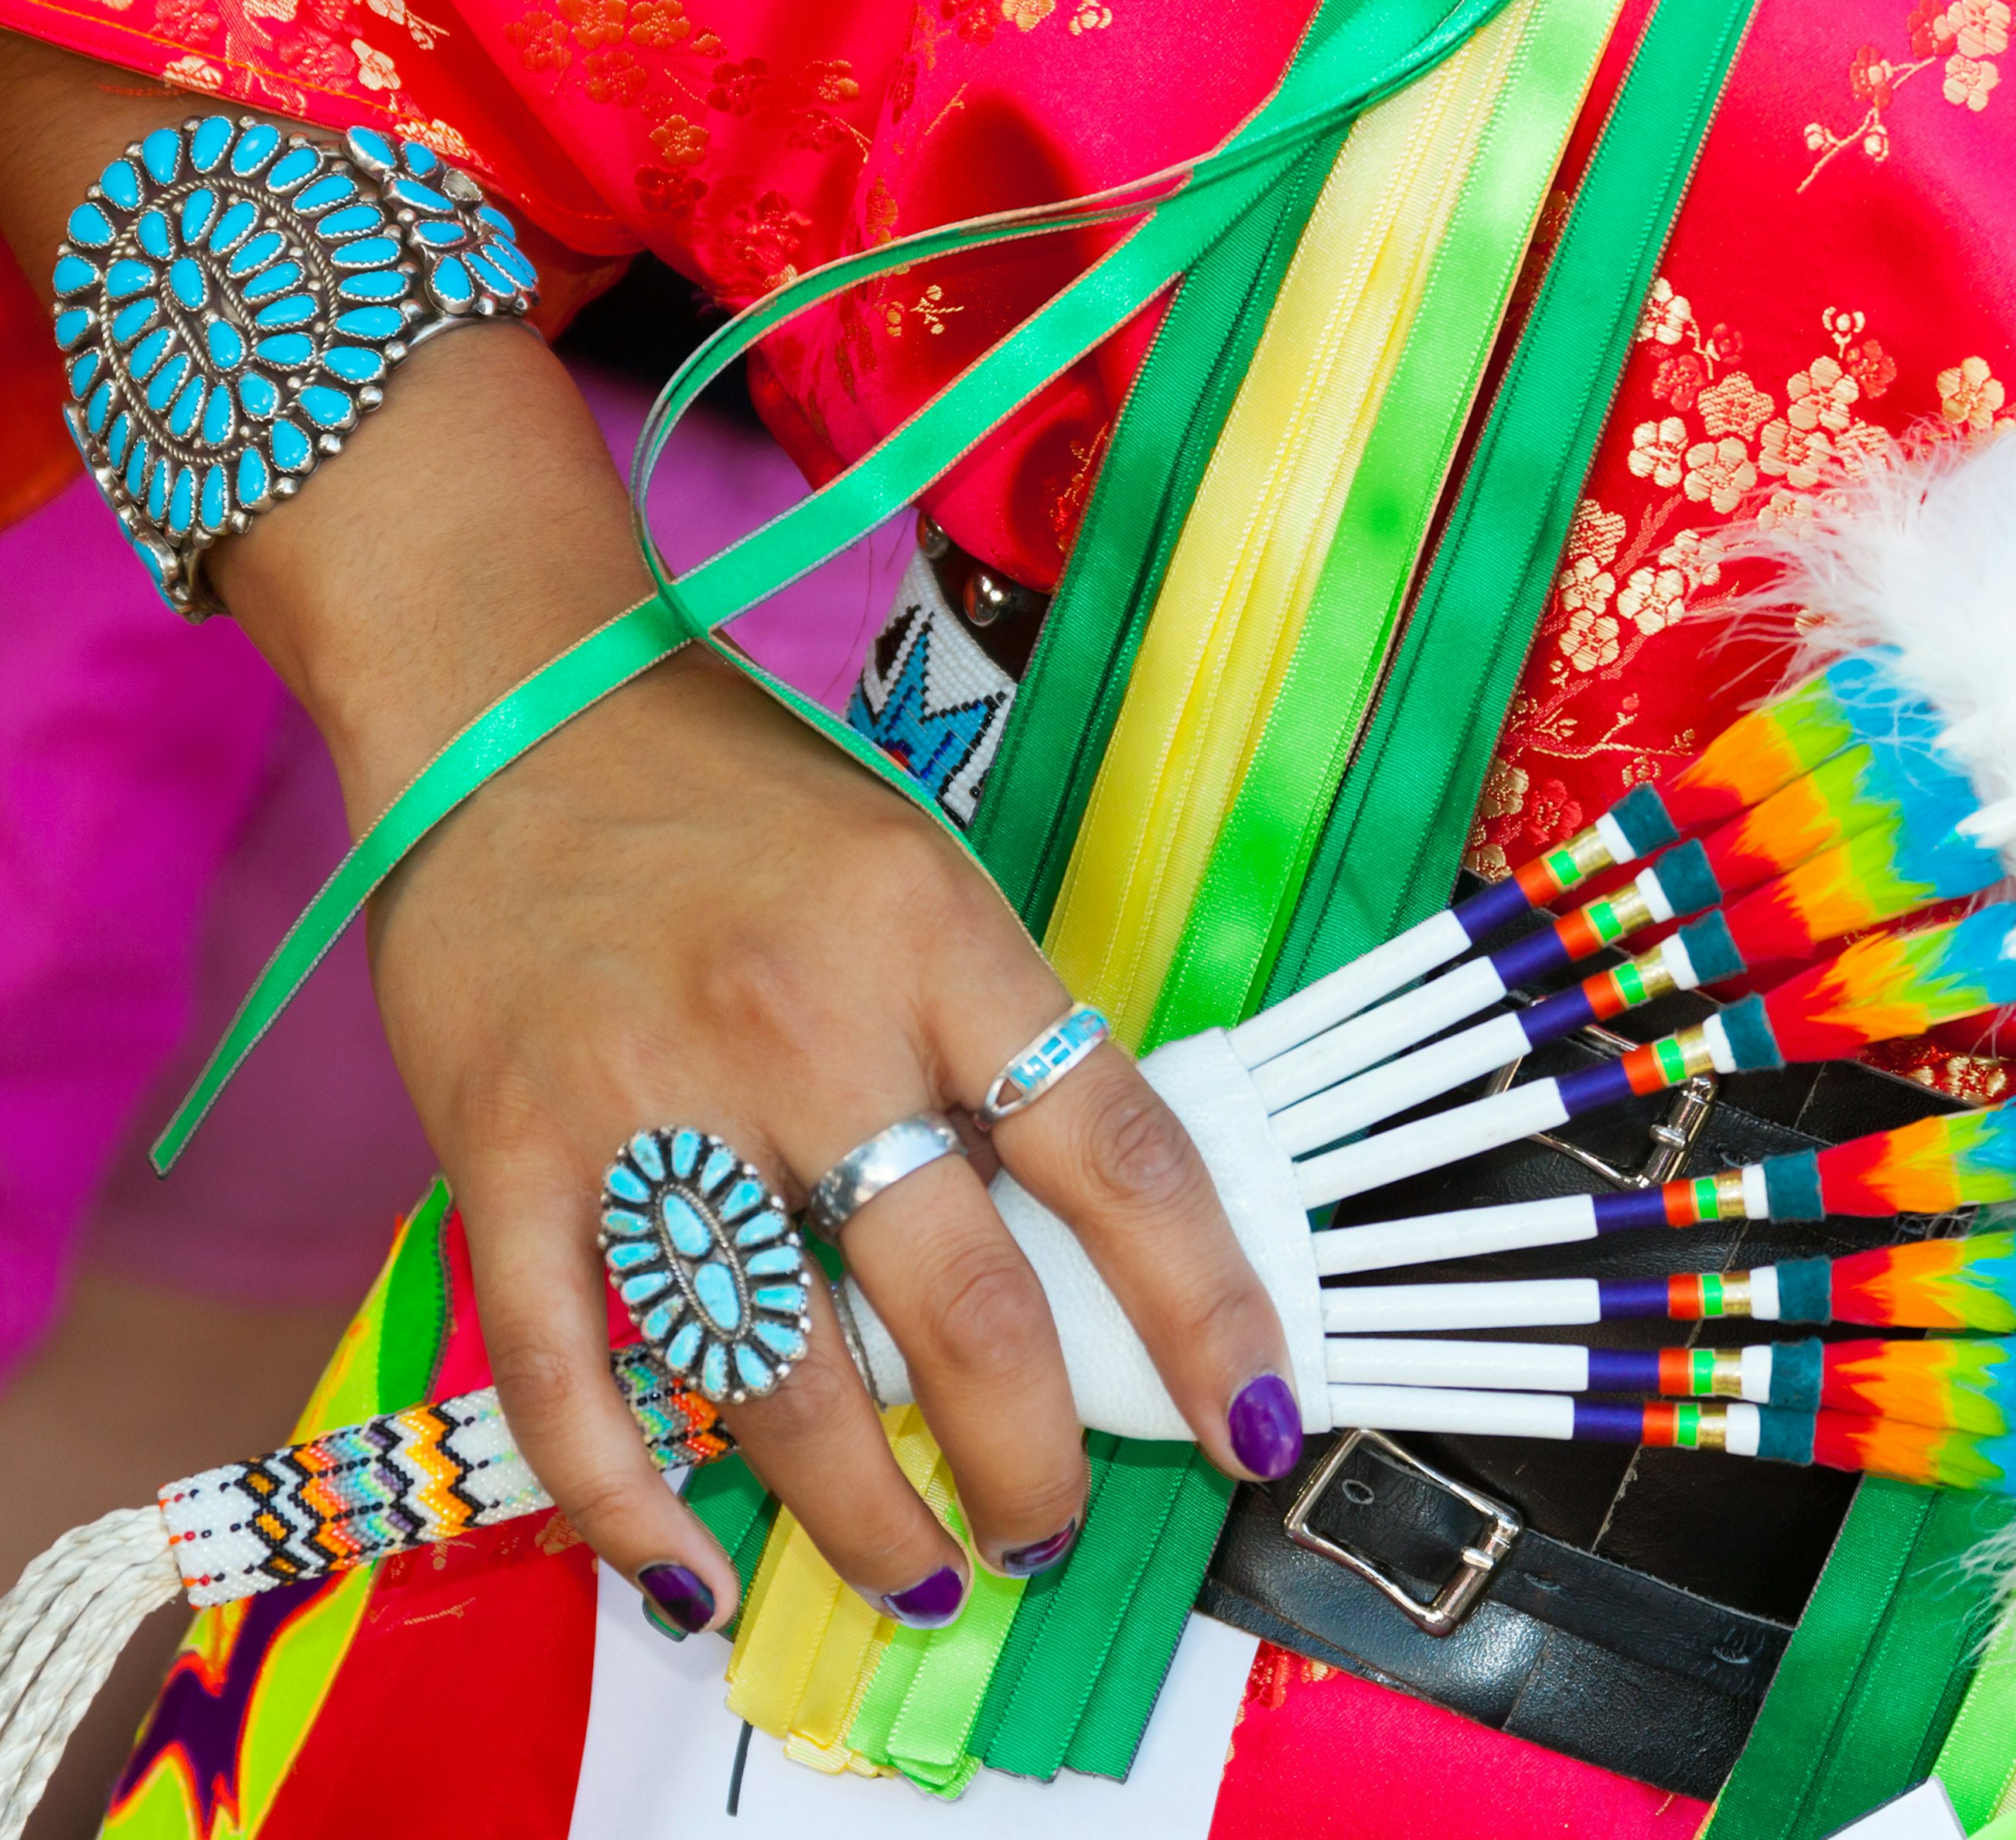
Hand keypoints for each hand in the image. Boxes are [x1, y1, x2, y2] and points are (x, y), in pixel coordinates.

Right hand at [370, 643, 1303, 1632]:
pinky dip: (631, 1501)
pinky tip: (691, 1575)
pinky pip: (572, 1375)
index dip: (1207, 1315)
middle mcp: (805, 1027)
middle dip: (1030, 1464)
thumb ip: (997, 1046)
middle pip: (963, 1307)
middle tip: (1046, 1533)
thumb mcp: (926, 883)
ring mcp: (646, 1100)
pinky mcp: (505, 1154)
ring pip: (781, 1375)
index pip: (1122, 1160)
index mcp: (941, 944)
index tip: (1250, 1426)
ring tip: (916, 1574)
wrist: (512, 702)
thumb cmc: (746, 802)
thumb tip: (1095, 1244)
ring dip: (862, 1514)